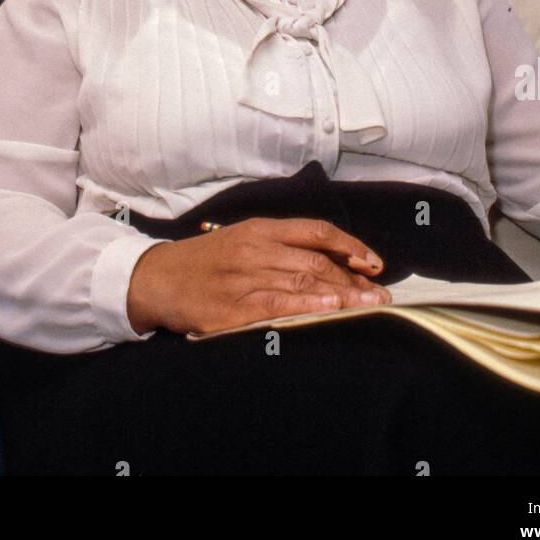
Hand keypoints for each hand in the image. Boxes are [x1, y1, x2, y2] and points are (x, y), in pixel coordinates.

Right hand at [126, 216, 392, 334]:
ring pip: (303, 282)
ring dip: (341, 295)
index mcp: (261, 229)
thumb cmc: (206, 260)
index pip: (317, 232)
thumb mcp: (243, 239)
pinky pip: (276, 305)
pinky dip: (306, 306)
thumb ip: (282, 247)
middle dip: (354, 280)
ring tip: (368, 305)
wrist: (157, 277)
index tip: (374, 264)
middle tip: (381, 295)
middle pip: (316, 261)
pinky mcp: (231, 308)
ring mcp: (243, 277)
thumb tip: (330, 262)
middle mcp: (256, 249)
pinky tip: (328, 310)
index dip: (350, 246)